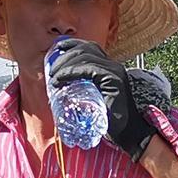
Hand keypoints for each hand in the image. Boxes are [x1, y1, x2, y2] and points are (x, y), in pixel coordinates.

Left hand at [45, 37, 155, 160]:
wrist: (127, 133)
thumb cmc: (109, 119)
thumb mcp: (92, 98)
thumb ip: (81, 88)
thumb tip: (57, 85)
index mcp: (109, 67)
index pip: (89, 47)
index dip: (70, 45)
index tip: (55, 50)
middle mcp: (113, 65)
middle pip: (85, 49)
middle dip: (64, 56)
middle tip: (50, 70)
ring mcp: (115, 71)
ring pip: (85, 56)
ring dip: (65, 64)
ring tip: (54, 77)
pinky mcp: (114, 80)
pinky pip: (88, 69)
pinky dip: (71, 72)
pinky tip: (61, 79)